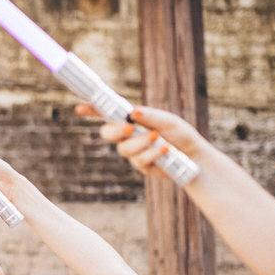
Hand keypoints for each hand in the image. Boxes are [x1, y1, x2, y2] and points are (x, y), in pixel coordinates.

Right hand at [75, 103, 205, 177]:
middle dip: (115, 131)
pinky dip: (152, 153)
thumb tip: (133, 112)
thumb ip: (150, 116)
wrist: (194, 156)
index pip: (107, 114)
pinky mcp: (141, 166)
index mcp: (131, 119)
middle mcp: (128, 135)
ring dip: (140, 143)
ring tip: (157, 138)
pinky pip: (139, 161)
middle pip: (107, 133)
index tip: (80, 108)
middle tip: (129, 128)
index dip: (92, 110)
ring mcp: (133, 152)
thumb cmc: (179, 134)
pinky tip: (165, 150)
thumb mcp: (167, 121)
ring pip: (124, 149)